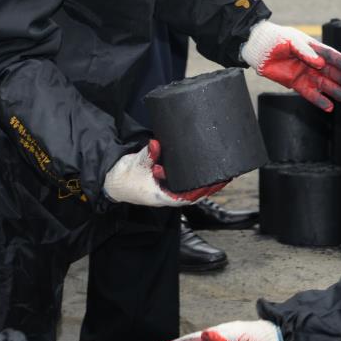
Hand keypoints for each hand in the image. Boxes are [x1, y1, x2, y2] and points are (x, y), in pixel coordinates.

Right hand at [103, 140, 228, 206]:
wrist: (113, 179)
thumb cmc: (124, 176)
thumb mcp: (136, 164)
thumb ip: (147, 155)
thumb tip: (156, 143)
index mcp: (162, 196)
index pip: (188, 197)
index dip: (204, 191)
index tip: (217, 183)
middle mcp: (168, 195)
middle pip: (195, 193)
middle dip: (211, 186)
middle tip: (227, 175)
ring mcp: (168, 189)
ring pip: (192, 188)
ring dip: (206, 182)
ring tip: (223, 172)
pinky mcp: (166, 182)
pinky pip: (185, 182)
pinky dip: (196, 177)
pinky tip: (206, 168)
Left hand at [241, 21, 340, 110]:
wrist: (258, 49)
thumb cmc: (276, 39)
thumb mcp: (292, 41)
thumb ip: (306, 52)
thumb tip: (320, 63)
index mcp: (313, 48)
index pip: (330, 55)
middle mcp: (312, 62)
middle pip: (330, 71)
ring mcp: (304, 73)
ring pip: (323, 84)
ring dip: (334, 90)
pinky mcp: (295, 84)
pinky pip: (310, 93)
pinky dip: (319, 100)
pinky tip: (329, 106)